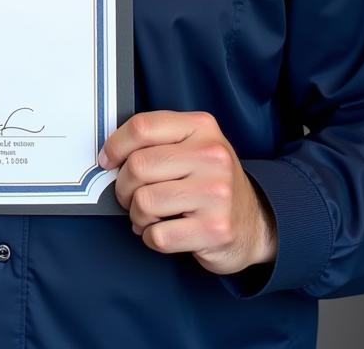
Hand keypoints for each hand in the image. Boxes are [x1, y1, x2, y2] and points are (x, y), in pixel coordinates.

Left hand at [99, 111, 275, 274]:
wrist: (255, 221)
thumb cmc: (211, 182)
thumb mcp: (192, 145)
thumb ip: (156, 141)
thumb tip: (109, 155)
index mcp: (201, 127)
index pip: (142, 127)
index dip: (115, 145)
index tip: (107, 160)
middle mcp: (212, 156)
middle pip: (138, 166)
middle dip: (124, 187)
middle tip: (131, 196)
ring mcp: (216, 193)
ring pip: (144, 202)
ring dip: (137, 215)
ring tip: (150, 215)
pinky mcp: (215, 229)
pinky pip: (158, 235)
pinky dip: (151, 237)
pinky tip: (166, 230)